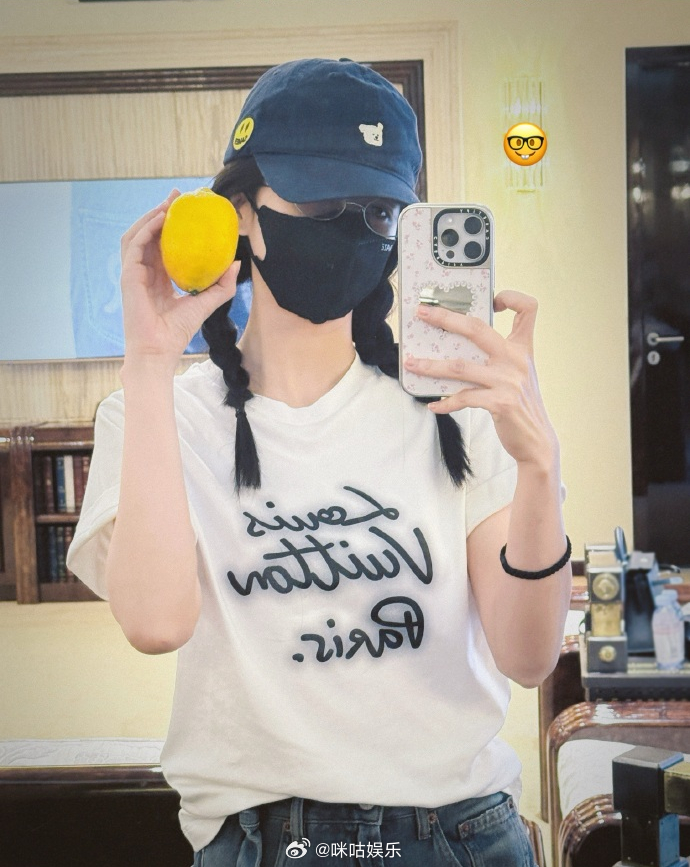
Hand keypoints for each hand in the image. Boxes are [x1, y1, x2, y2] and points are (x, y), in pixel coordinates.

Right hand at [120, 191, 239, 364]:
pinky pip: (134, 245)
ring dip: (150, 216)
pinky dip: (146, 229)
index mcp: (157, 277)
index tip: (185, 209)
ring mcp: (133, 273)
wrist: (160, 350)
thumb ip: (222, 285)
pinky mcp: (128, 276)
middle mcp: (144, 272)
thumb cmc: (178, 332)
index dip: (171, 225)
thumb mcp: (206, 303)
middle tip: (177, 196)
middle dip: (160, 212)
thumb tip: (236, 263)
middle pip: (148, 234)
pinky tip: (161, 219)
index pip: (161, 244)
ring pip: (137, 235)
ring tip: (168, 203)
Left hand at [402, 290, 558, 466]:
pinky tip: (433, 405)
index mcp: (523, 348)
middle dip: (445, 318)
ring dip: (431, 365)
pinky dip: (445, 402)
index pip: (527, 309)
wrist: (537, 441)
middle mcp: (516, 360)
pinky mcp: (500, 403)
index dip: (511, 297)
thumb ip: (498, 357)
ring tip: (412, 363)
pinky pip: (463, 397)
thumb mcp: (518, 374)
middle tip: (423, 312)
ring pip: (459, 366)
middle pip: (476, 328)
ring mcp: (508, 381)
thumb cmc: (521, 405)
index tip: (492, 300)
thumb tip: (456, 347)